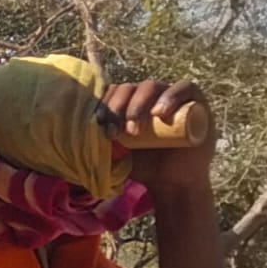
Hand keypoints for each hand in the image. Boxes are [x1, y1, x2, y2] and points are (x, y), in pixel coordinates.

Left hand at [98, 79, 214, 190]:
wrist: (172, 181)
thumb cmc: (142, 165)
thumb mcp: (115, 151)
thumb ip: (96, 141)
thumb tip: (70, 136)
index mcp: (129, 102)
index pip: (112, 91)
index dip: (103, 103)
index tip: (95, 125)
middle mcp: (149, 95)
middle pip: (129, 88)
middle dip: (117, 107)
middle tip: (114, 132)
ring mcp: (172, 96)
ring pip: (151, 86)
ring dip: (138, 104)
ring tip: (134, 131)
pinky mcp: (196, 102)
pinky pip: (184, 87)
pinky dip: (170, 97)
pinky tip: (159, 113)